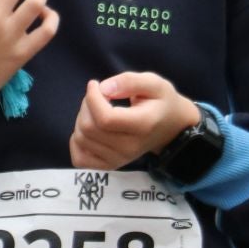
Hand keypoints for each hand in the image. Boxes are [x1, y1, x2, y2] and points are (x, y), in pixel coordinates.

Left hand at [68, 72, 200, 170]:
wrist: (171, 129)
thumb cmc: (161, 103)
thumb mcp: (153, 83)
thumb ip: (129, 81)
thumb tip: (104, 88)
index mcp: (142, 125)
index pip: (105, 118)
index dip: (92, 98)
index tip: (95, 84)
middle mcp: (129, 147)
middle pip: (89, 128)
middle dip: (86, 105)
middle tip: (99, 96)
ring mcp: (119, 159)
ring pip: (81, 139)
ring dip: (81, 119)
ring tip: (96, 110)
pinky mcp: (109, 166)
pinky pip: (80, 158)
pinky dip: (77, 142)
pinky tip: (89, 129)